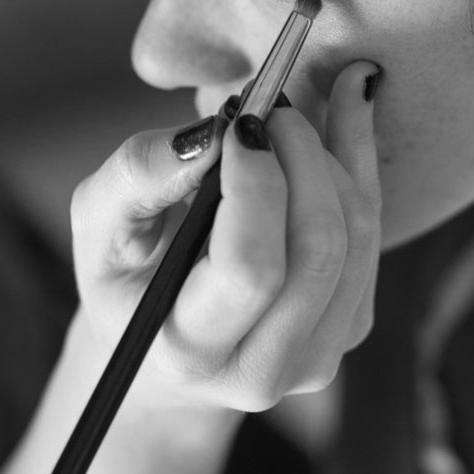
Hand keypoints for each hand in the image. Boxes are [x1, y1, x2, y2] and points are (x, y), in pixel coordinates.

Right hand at [69, 64, 380, 413]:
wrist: (161, 346)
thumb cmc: (124, 277)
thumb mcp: (98, 225)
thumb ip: (137, 175)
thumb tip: (209, 135)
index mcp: (190, 352)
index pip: (250, 270)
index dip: (256, 184)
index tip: (238, 123)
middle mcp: (263, 370)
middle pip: (319, 248)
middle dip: (301, 155)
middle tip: (266, 104)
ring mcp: (320, 354)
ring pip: (357, 234)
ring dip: (331, 153)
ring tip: (285, 110)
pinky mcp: (354, 324)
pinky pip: (375, 230)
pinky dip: (360, 160)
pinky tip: (344, 105)